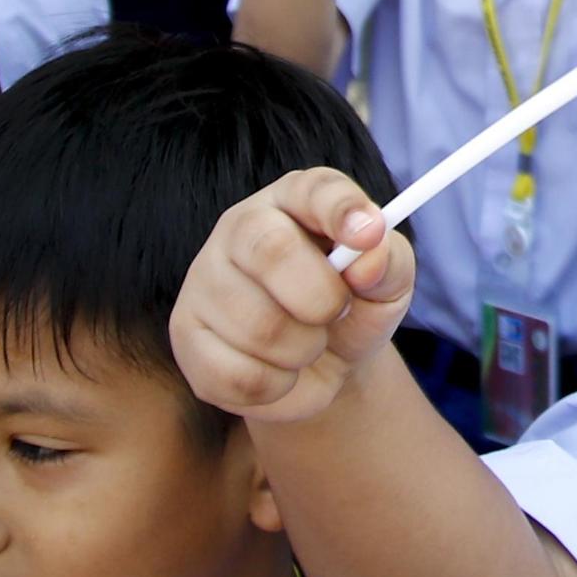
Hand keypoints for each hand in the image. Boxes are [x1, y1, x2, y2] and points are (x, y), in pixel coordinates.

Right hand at [169, 169, 415, 423]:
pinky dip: (277, 387)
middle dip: (321, 298)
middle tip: (337, 312)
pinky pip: (238, 375)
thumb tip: (370, 255)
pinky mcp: (186, 336)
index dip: (342, 209)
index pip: (314, 189)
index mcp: (296, 199)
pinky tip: (281, 372)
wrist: (322, 364)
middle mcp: (240, 227)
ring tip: (310, 344)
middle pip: (271, 252)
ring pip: (257, 326)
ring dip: (304, 350)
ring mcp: (204, 280)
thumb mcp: (388, 283)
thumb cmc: (355, 306)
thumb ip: (390, 261)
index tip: (370, 233)